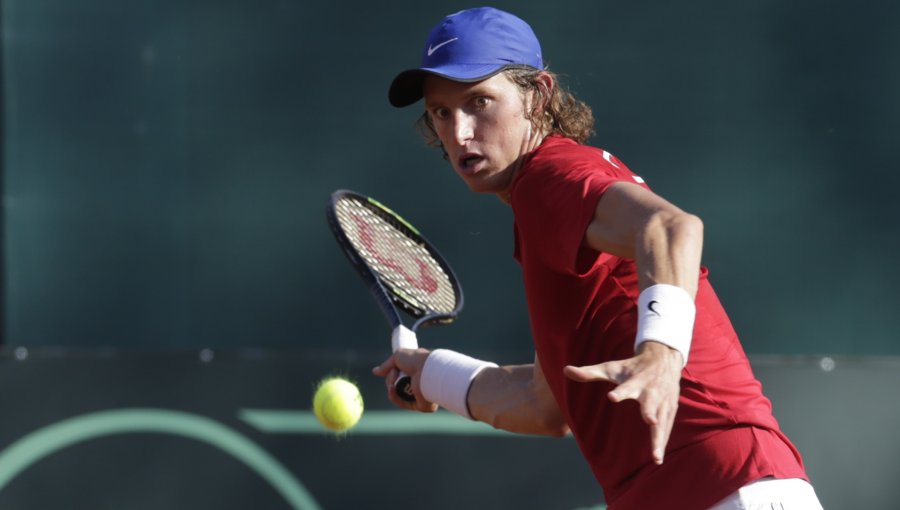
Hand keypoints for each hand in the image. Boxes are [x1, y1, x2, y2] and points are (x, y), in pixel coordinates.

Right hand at [372, 348, 438, 412]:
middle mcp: (420, 383)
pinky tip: (391, 390)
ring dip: (391, 389)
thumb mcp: (398, 357)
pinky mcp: (422, 405)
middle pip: (398, 385)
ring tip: (392, 383)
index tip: (391, 370)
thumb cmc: (416, 360)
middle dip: (391, 380)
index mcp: (418, 371)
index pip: (401, 375)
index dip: (393, 373)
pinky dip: (395, 397)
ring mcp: (421, 395)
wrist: (427, 369)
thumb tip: (375, 372)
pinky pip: (404, 404)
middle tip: (394, 373)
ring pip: (399, 395)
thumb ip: (386, 365)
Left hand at [563, 341, 682, 463]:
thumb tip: (565, 370)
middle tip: (651, 421)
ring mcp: (663, 401)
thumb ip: (588, 373)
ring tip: (655, 458)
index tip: (611, 396)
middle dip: (651, 412)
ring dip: (659, 438)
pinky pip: (667, 427)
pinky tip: (657, 459)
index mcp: (635, 381)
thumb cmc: (631, 367)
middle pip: (650, 403)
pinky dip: (663, 441)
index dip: (619, 392)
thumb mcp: (610, 368)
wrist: (663, 359)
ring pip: (662, 421)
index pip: (626, 386)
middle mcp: (651, 391)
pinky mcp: (670, 408)